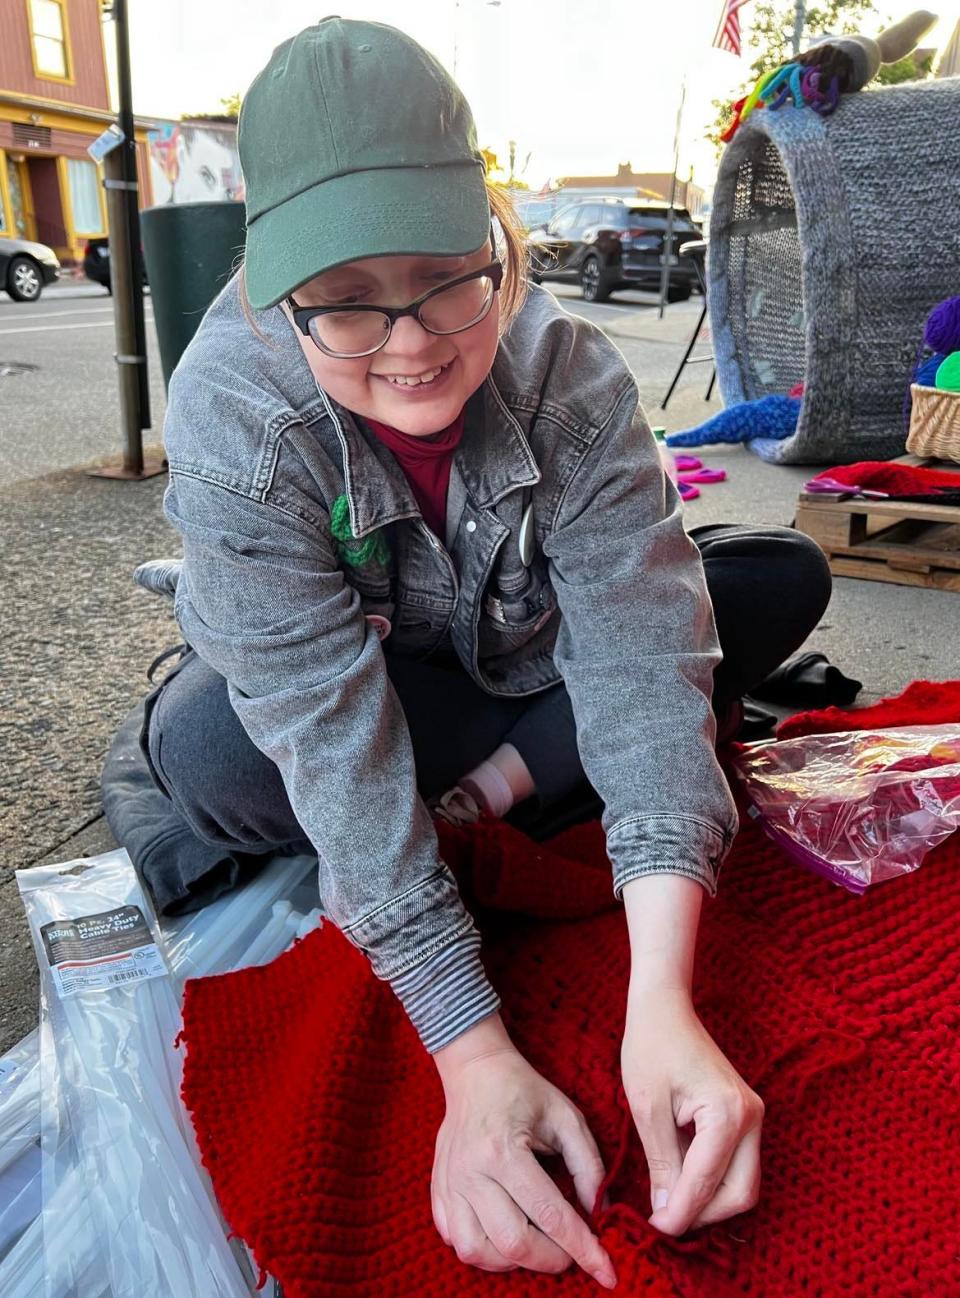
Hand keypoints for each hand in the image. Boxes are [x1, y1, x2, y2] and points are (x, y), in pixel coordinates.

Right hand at [432, 1015, 616, 1287]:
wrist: (475, 1071)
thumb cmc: (524, 1091)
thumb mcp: (567, 1117)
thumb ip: (589, 1166)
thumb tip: (602, 1213)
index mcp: (504, 1150)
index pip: (550, 1215)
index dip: (583, 1249)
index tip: (606, 1271)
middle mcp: (471, 1171)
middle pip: (512, 1242)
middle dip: (551, 1259)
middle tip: (572, 1252)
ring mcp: (450, 1183)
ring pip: (477, 1250)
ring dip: (513, 1261)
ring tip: (536, 1244)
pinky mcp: (438, 1190)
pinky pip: (456, 1240)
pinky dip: (483, 1250)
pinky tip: (504, 1234)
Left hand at [621, 987, 763, 1235]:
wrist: (664, 1009)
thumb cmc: (651, 1047)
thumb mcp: (647, 1108)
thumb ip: (662, 1163)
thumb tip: (666, 1213)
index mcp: (728, 1112)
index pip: (708, 1182)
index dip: (681, 1213)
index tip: (654, 1230)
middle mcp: (751, 1117)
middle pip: (740, 1193)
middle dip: (702, 1213)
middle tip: (662, 1220)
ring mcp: (753, 1117)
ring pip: (742, 1184)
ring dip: (709, 1201)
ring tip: (667, 1202)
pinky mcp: (744, 1118)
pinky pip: (736, 1165)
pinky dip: (712, 1181)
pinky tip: (680, 1180)